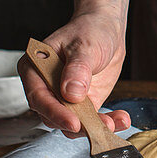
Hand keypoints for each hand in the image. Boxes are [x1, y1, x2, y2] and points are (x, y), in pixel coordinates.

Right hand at [19, 11, 129, 137]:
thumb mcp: (84, 46)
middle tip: (100, 126)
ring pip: (73, 123)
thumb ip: (77, 69)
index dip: (54, 112)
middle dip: (77, 125)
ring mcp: (64, 98)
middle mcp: (46, 88)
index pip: (38, 97)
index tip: (73, 122)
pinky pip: (91, 121)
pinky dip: (107, 122)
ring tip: (115, 123)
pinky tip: (122, 119)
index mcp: (35, 70)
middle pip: (53, 116)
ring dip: (94, 127)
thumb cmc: (89, 30)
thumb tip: (71, 94)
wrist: (106, 30)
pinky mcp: (83, 105)